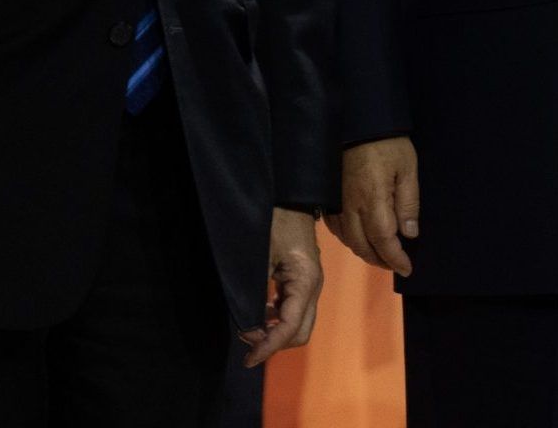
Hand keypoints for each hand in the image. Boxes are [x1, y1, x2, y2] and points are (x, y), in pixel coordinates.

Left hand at [237, 208, 322, 366]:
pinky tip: (259, 313)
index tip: (247, 361)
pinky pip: (294, 311)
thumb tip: (249, 326)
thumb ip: (255, 294)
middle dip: (272, 343)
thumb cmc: (273, 221)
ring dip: (274, 334)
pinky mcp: (303, 281)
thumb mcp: (259, 257)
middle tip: (244, 336)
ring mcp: (311, 284)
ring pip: (298, 325)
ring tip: (247, 327)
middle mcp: (313, 286)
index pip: (290, 328)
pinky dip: (276, 321)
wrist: (289, 196)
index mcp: (306, 281)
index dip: (268, 348)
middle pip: (300, 333)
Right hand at [328, 136, 418, 275]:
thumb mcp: (408, 168)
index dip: (395, 258)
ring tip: (382, 254)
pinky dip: (350, 240)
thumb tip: (410, 234)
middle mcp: (351, 207)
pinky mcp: (330, 198)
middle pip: (363, 246)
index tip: (407, 269)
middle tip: (397, 264)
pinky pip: (337, 229)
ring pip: (348, 240)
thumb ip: (409, 202)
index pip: (383, 240)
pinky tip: (361, 238)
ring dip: (365, 252)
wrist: (357, 122)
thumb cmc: (388, 144)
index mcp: (373, 199)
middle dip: (380, 260)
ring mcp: (337, 204)